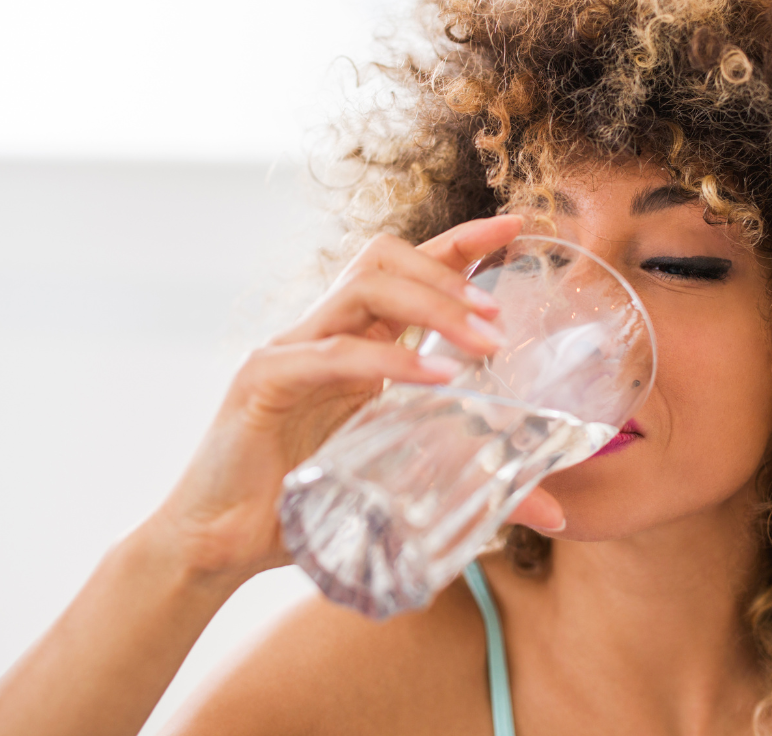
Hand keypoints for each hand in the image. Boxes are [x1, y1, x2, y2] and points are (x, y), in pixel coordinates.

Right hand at [142, 214, 565, 586]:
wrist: (219, 546)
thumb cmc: (304, 508)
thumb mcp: (399, 484)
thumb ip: (471, 482)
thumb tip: (552, 510)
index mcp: (352, 342)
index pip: (408, 269)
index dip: (462, 242)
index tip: (519, 226)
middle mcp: (321, 332)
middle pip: (385, 258)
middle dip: (450, 271)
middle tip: (502, 316)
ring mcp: (289, 349)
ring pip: (361, 287)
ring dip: (430, 303)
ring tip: (482, 341)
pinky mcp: (263, 381)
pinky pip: (332, 354)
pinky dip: (387, 361)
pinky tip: (433, 380)